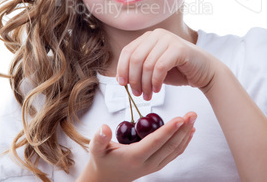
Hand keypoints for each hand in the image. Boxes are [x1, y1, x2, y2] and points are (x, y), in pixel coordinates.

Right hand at [76, 112, 195, 181]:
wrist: (104, 179)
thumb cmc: (101, 161)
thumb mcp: (96, 149)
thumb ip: (99, 138)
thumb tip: (104, 127)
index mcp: (134, 157)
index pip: (155, 142)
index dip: (169, 130)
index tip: (180, 118)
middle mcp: (147, 163)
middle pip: (170, 146)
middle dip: (183, 129)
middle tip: (192, 114)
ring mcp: (153, 166)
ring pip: (174, 151)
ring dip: (185, 135)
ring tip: (193, 120)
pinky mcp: (156, 164)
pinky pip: (173, 154)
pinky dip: (183, 143)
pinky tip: (189, 132)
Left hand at [116, 28, 219, 99]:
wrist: (205, 71)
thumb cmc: (178, 70)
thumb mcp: (153, 68)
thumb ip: (139, 69)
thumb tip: (120, 79)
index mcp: (148, 37)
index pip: (127, 51)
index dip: (121, 69)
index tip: (122, 84)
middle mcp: (157, 34)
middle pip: (135, 58)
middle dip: (133, 79)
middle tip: (137, 94)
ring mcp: (168, 39)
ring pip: (146, 64)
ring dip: (145, 84)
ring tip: (148, 95)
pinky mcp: (179, 48)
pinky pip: (160, 67)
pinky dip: (156, 82)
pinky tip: (157, 90)